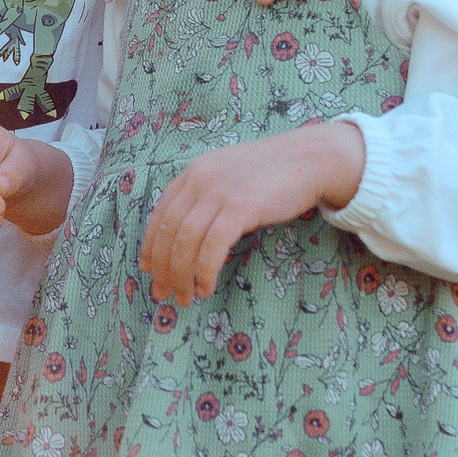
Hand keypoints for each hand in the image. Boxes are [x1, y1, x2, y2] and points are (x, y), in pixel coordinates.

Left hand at [140, 124, 364, 305]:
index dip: (149, 244)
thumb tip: (190, 239)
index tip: (148, 269)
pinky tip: (206, 287)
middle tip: (163, 293)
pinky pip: (212, 247)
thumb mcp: (229, 177)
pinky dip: (204, 271)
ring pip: (186, 243)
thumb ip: (207, 199)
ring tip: (185, 297)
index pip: (160, 213)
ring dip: (181, 276)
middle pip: (169, 231)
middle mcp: (200, 179)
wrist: (310, 159)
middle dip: (162, 268)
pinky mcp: (240, 207)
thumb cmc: (272, 173)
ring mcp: (219, 192)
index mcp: (193, 171)